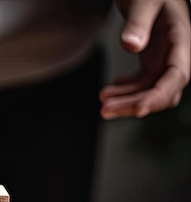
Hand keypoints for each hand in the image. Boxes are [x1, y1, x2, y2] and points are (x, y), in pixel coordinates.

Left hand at [100, 0, 190, 118]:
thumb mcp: (144, 1)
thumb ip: (138, 22)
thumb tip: (131, 46)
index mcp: (180, 38)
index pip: (178, 75)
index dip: (159, 95)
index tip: (139, 110)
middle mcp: (175, 53)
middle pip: (162, 89)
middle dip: (134, 103)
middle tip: (106, 110)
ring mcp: (163, 58)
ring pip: (149, 90)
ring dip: (127, 100)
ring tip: (102, 102)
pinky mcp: (152, 60)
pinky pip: (141, 83)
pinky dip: (125, 90)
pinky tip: (108, 90)